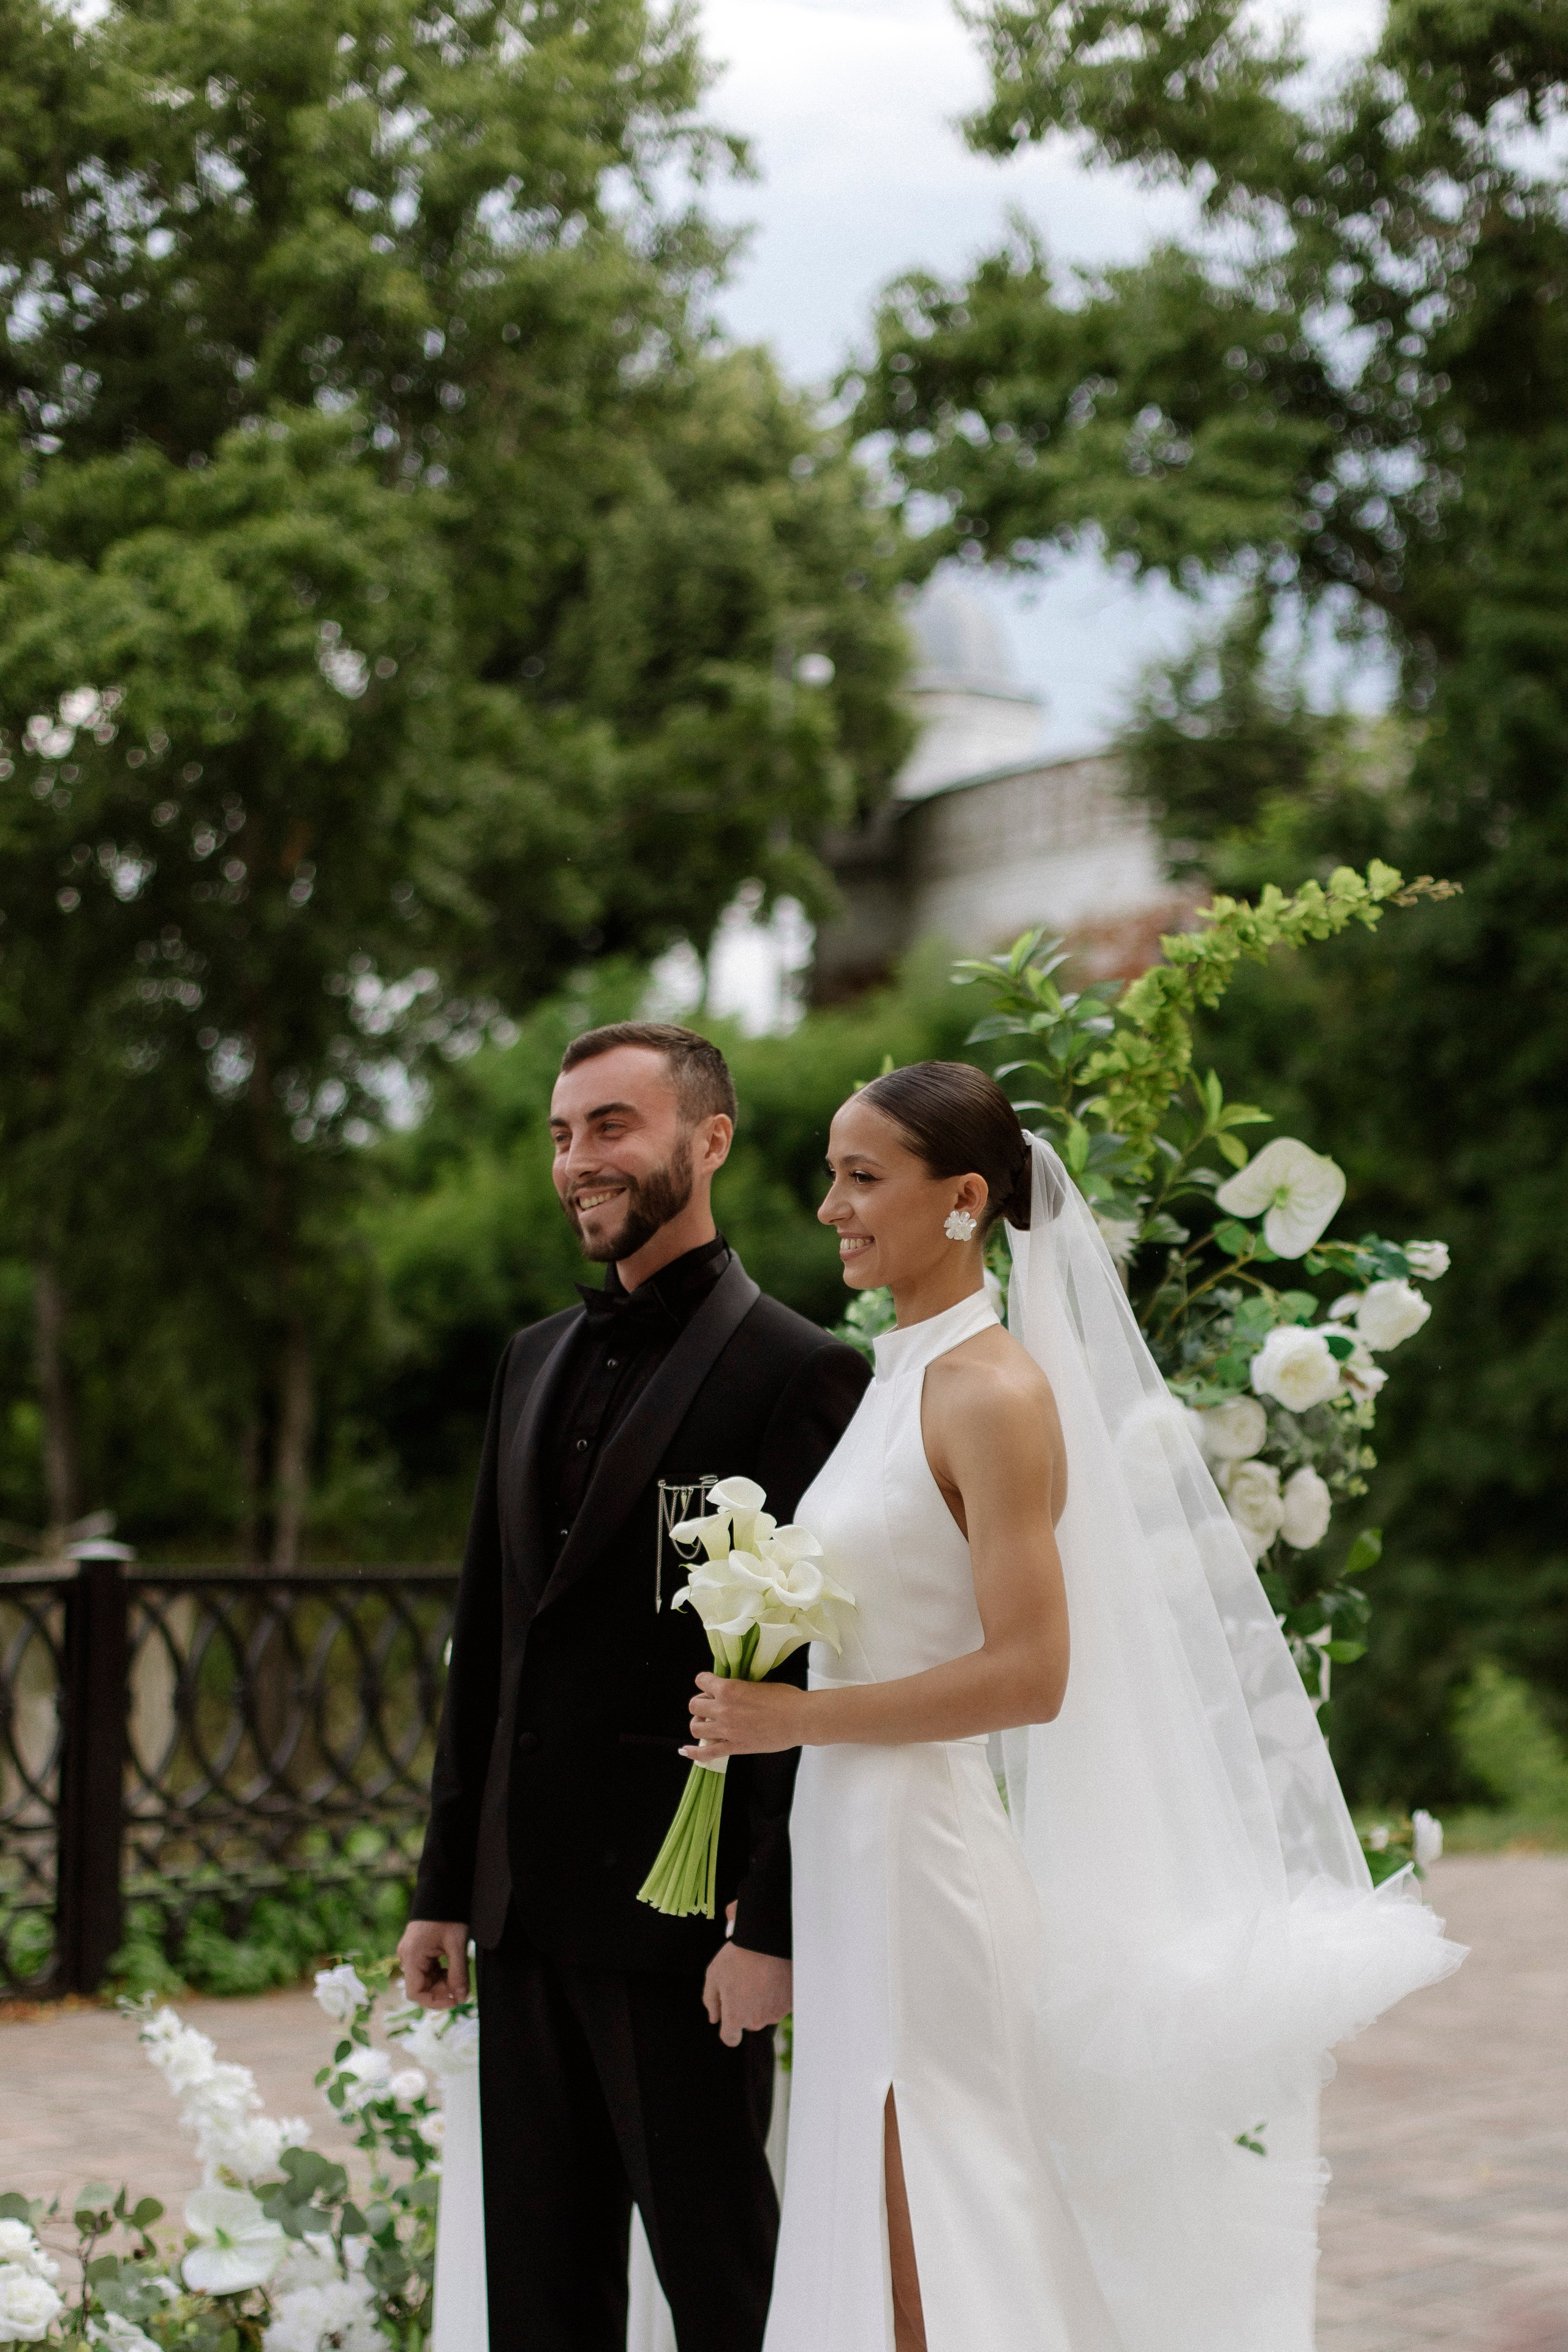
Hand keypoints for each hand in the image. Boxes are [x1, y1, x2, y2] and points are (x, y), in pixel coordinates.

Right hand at [397, 1918, 469, 2007]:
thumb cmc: (448, 1915)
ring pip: (425, 1978)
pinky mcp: (417, 1949)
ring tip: (460, 1975)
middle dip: (442, 1990)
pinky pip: (426, 1968)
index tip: (454, 2001)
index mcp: (412, 1957)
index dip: (435, 2001)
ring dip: (442, 1981)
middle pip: (421, 1986)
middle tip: (463, 1987)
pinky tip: (454, 1966)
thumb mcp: (456, 1945)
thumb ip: (458, 1973)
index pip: (416, 1993)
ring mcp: (411, 1952)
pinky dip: (440, 1972)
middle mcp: (406, 1956)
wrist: (441, 1889)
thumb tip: (461, 1997)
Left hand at [681, 1672, 806, 1762]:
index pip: (701, 1680)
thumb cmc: (785, 1698)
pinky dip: (693, 1752)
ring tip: (707, 1724)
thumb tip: (732, 1692)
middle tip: (712, 1707)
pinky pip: (707, 1753)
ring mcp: (727, 1730)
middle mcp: (722, 1708)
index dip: (705, 1683)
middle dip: (701, 1704)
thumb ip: (739, 1688)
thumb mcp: (757, 1684)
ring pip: (695, 1728)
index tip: (711, 1686)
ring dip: (698, 1724)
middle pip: (694, 1705)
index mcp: (728, 1688)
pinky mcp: (734, 1747)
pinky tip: (685, 1751)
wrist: (800, 1718)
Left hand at [703, 1905, 792, 2047]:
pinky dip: (777, 1994)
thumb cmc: (737, 1956)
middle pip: (749, 2023)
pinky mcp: (790, 2004)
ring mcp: (775, 2013)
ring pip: (765, 2013)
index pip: (730, 2039)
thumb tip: (714, 2019)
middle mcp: (756, 2021)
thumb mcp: (714, 1974)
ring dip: (762, 2001)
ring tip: (760, 1976)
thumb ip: (711, 2001)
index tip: (730, 2015)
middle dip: (745, 2009)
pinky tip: (773, 1975)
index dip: (729, 2029)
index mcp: (735, 2017)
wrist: (768, 1940)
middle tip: (745, 1983)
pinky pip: (780, 2004)